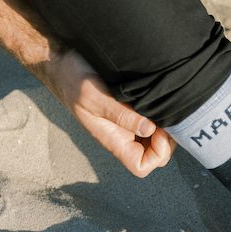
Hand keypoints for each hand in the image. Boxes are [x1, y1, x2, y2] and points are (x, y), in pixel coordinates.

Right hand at [37, 50, 176, 177]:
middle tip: (167, 115)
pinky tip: (159, 100)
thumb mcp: (96, 98)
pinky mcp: (130, 111)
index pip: (141, 166)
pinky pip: (152, 122)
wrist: (63, 64)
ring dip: (165, 126)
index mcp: (114, 141)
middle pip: (155, 155)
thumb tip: (149, 129)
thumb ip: (122, 115)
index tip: (160, 130)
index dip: (158, 155)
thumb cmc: (75, 82)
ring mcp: (128, 125)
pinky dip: (160, 115)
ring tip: (164, 106)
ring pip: (156, 139)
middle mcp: (123, 137)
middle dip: (167, 140)